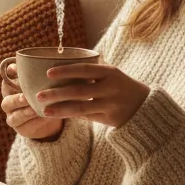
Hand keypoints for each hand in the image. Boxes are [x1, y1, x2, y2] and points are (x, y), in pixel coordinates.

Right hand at [0, 62, 63, 140]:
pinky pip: (25, 125)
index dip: (9, 73)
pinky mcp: (20, 128)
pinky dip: (35, 121)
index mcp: (11, 86)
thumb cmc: (43, 94)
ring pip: (15, 116)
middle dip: (17, 99)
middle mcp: (8, 101)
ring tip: (36, 109)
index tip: (16, 69)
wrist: (48, 117)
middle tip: (26, 97)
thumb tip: (42, 58)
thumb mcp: (42, 81)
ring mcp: (13, 116)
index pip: (6, 77)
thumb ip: (39, 71)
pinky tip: (45, 116)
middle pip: (7, 101)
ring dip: (25, 112)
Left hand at [35, 59, 149, 127]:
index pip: (85, 69)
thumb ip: (92, 72)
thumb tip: (61, 65)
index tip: (48, 72)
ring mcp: (110, 104)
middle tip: (39, 95)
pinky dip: (71, 116)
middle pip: (79, 91)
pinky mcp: (109, 119)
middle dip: (57, 93)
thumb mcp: (112, 74)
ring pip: (80, 107)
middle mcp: (111, 88)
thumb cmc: (121, 86)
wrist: (145, 106)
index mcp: (110, 72)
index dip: (66, 71)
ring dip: (60, 109)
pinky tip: (59, 115)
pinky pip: (86, 117)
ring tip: (44, 110)